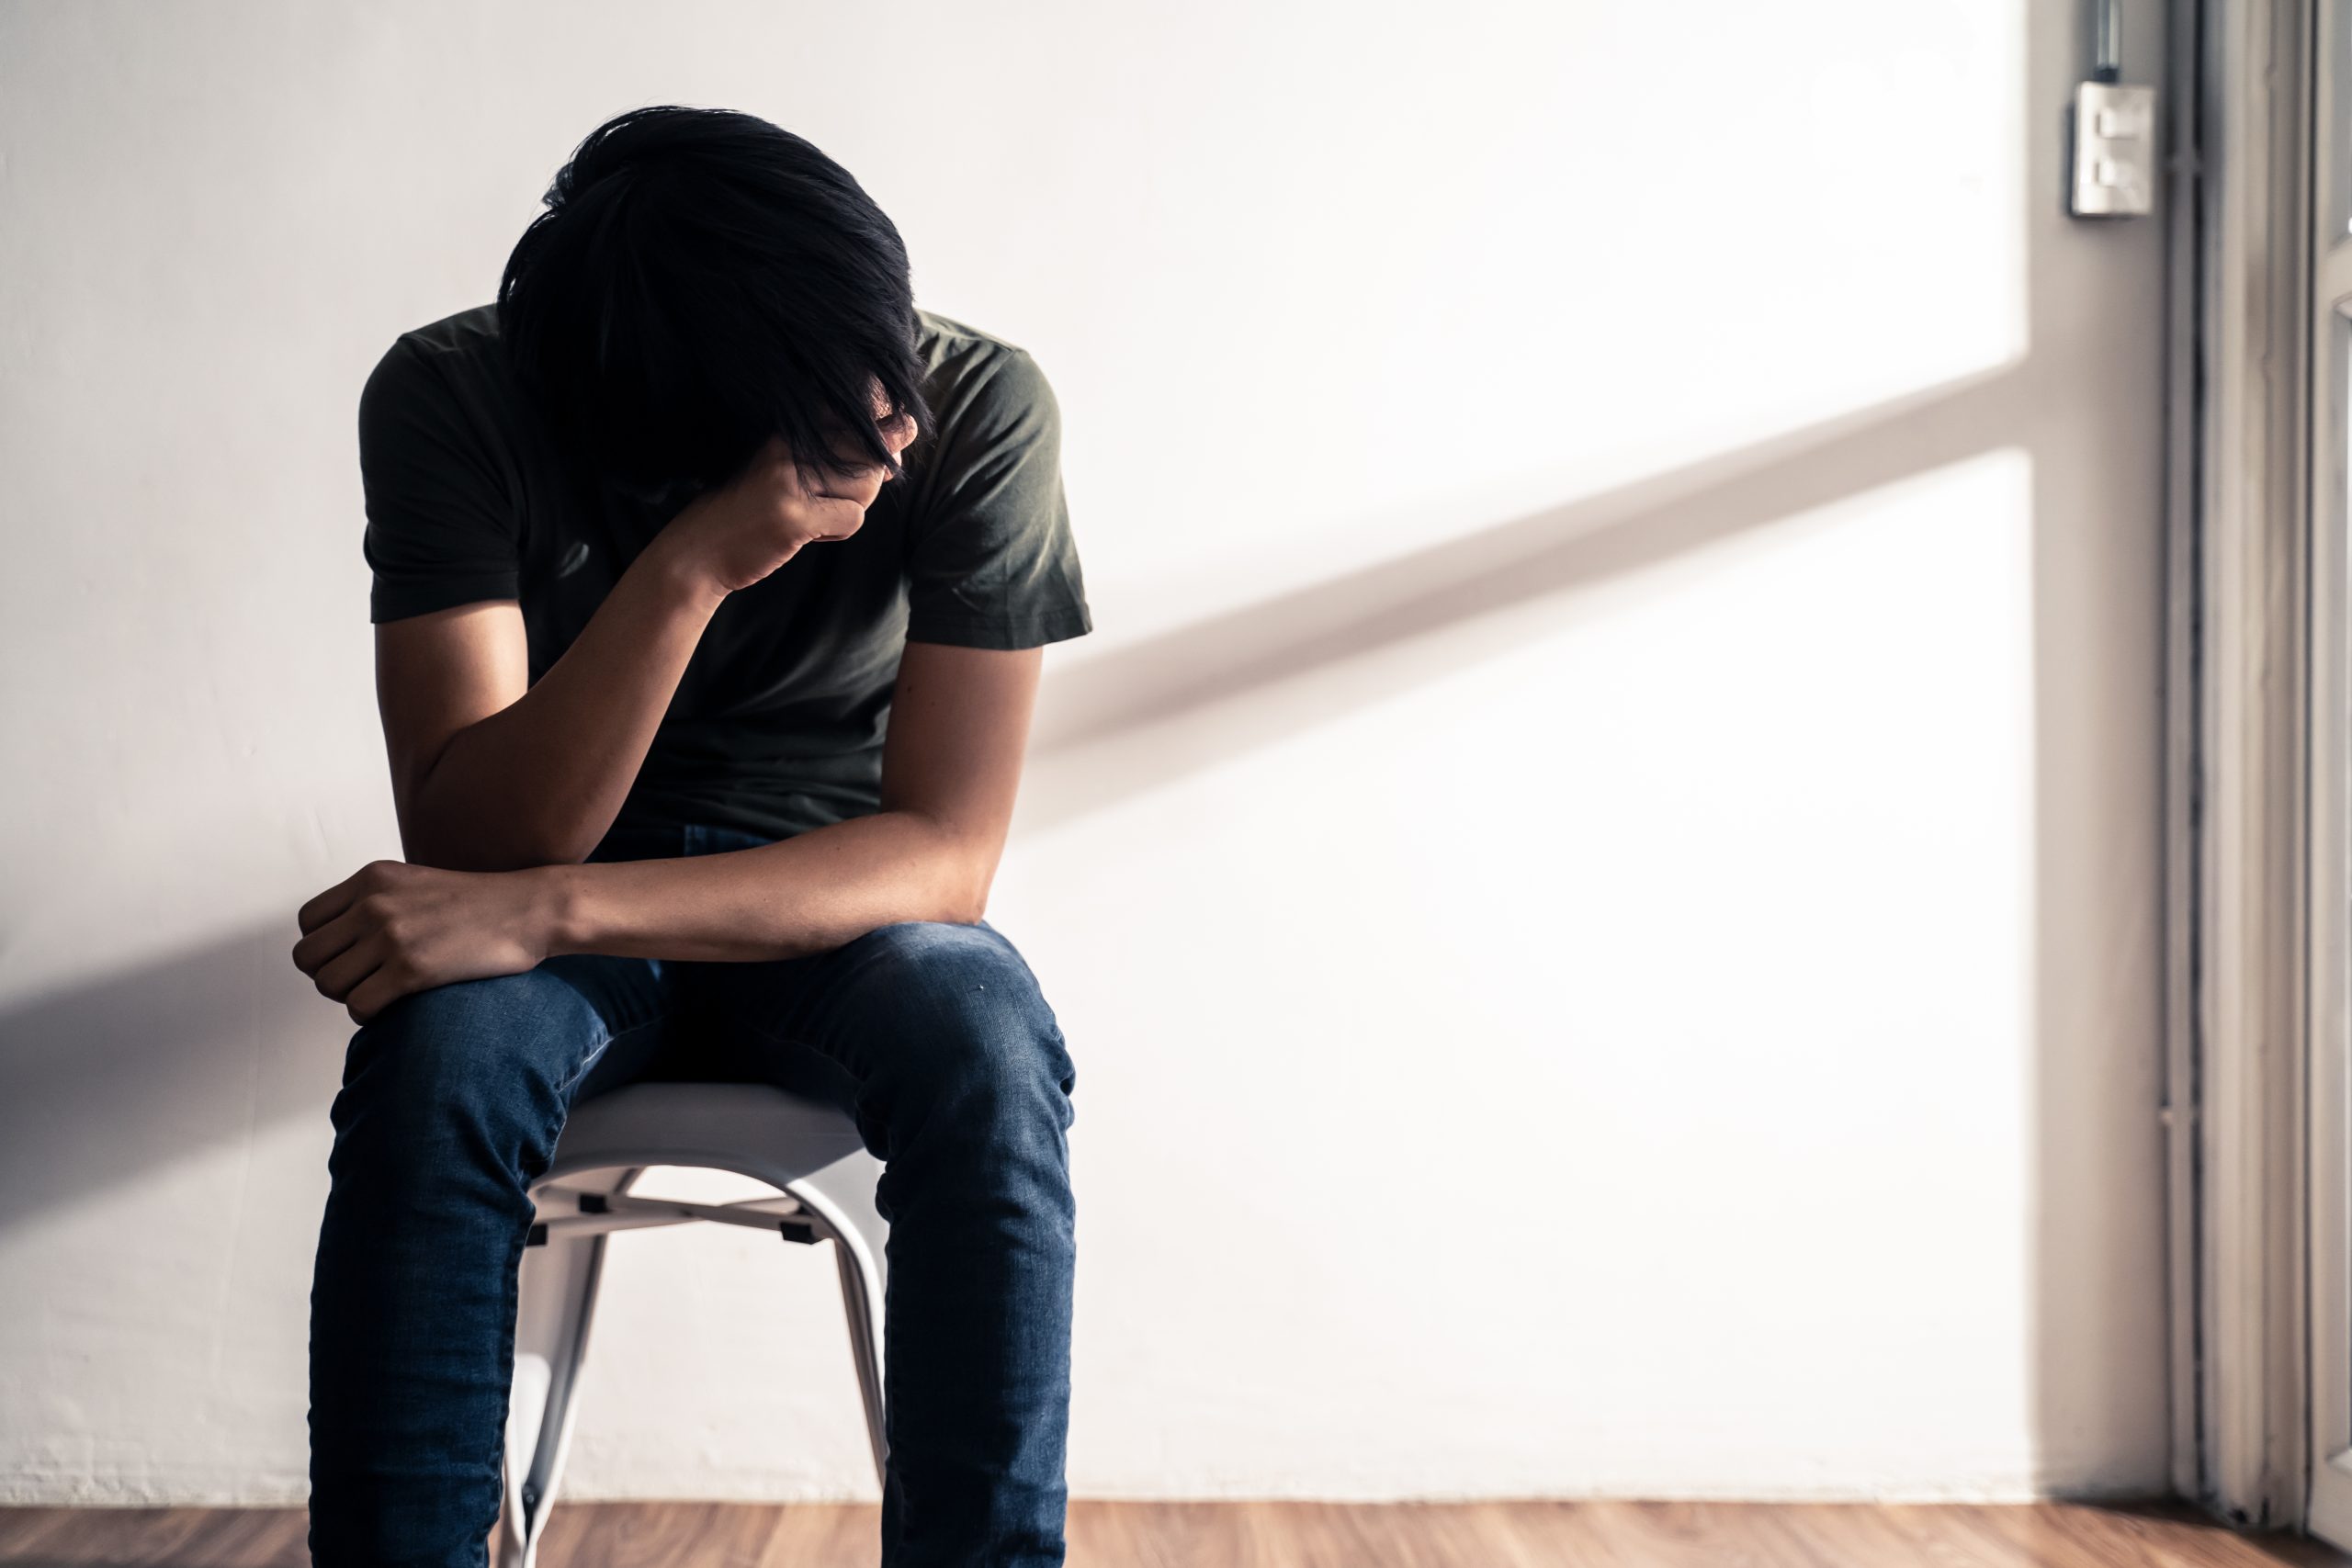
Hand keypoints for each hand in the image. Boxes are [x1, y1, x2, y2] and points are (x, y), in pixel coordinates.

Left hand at [291, 859, 563, 1024]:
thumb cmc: (482, 903)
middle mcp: (374, 903)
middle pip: (309, 957)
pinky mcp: (411, 969)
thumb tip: (344, 939)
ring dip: (349, 996)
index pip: (308, 922)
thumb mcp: (417, 883)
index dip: (324, 947)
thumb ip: (377, 900)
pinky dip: (368, 1014)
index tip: (352, 957)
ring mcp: (391, 936)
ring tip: (379, 992)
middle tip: (362, 980)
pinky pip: (358, 1006)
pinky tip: (391, 1006)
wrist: (531, 909)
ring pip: (328, 984)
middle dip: (331, 975)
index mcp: (372, 879)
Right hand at [655, 412, 918, 595]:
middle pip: (871, 451)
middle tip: (829, 497)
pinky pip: (854, 518)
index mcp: (791, 423)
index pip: (861, 408)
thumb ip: (839, 450)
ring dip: (850, 508)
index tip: (888, 435)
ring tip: (813, 514)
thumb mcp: (790, 464)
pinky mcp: (793, 513)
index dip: (888, 427)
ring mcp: (791, 476)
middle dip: (867, 481)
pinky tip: (808, 532)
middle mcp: (790, 441)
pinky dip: (839, 531)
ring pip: (868, 485)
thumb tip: (900, 440)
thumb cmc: (754, 507)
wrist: (699, 548)